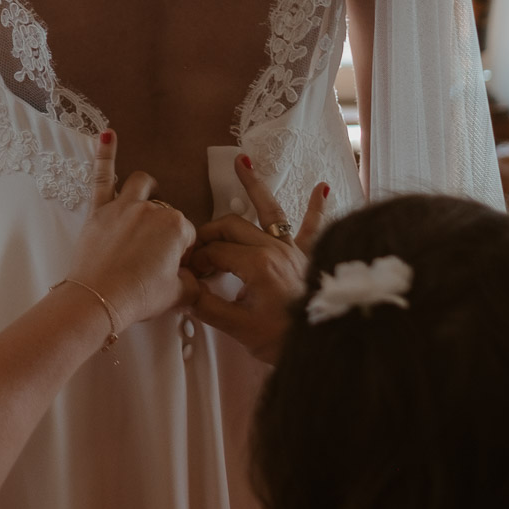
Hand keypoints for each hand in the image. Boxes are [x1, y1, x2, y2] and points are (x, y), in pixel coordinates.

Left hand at [65, 130, 197, 329]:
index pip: (188, 235)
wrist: (99, 298)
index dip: (184, 252)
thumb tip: (195, 282)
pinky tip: (107, 134)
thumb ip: (193, 284)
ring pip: (140, 186)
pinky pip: (102, 176)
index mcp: (176, 227)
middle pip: (165, 214)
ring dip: (148, 188)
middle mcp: (152, 210)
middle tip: (158, 256)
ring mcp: (124, 207)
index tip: (176, 268)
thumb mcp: (178, 294)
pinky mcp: (99, 210)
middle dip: (165, 231)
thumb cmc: (139, 295)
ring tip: (150, 193)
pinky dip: (105, 154)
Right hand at [186, 154, 329, 362]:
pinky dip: (316, 208)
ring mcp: (293, 250)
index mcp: (256, 265)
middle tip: (195, 243)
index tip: (187, 275)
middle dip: (209, 231)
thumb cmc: (285, 340)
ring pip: (269, 210)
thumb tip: (182, 292)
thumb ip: (206, 307)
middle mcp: (274, 249)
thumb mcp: (239, 329)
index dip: (196, 261)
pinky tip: (322, 188)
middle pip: (232, 227)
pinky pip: (312, 227)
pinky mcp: (309, 257)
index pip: (213, 252)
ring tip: (242, 162)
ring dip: (254, 185)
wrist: (326, 346)